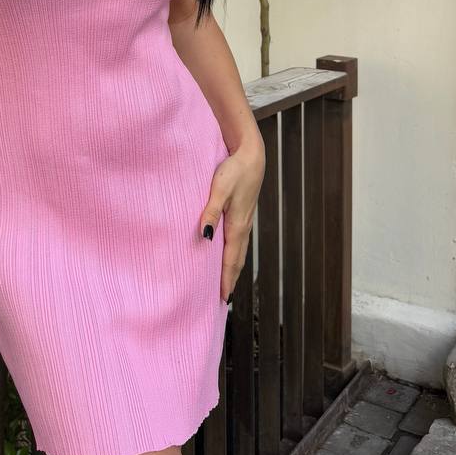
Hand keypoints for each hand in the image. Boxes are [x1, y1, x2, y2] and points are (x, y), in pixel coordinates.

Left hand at [199, 139, 265, 302]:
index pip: (230, 259)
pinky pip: (238, 241)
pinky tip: (227, 253)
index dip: (226, 279)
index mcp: (237, 225)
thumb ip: (210, 212)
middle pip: (237, 260)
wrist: (251, 155)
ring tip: (226, 282)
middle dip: (230, 279)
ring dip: (232, 268)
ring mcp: (245, 220)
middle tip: (223, 299)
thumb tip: (205, 237)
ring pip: (238, 251)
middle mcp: (243, 227)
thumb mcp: (220, 189)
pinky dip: (233, 254)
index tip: (222, 298)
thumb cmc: (234, 171)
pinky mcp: (243, 213)